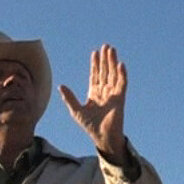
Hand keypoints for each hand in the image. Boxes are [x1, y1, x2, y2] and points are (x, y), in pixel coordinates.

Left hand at [59, 44, 127, 160]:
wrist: (102, 137)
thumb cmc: (90, 125)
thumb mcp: (76, 111)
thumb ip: (69, 98)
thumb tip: (60, 85)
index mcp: (94, 93)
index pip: (95, 75)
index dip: (95, 64)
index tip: (95, 52)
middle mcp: (104, 91)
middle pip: (105, 71)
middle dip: (105, 59)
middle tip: (106, 46)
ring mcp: (113, 94)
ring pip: (113, 74)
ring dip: (113, 62)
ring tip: (112, 50)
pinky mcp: (120, 98)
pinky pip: (122, 84)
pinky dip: (122, 74)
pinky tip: (120, 65)